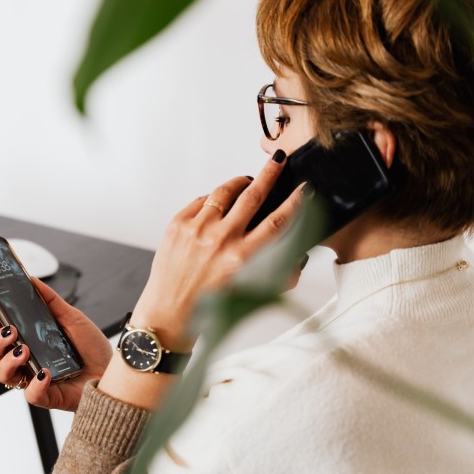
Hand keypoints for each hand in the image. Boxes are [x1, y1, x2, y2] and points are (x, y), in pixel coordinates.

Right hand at [0, 277, 112, 411]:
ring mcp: (34, 378)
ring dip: (8, 361)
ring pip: (4, 375)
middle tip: (12, 331)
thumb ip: (51, 301)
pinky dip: (35, 384)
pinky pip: (30, 395)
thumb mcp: (72, 318)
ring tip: (25, 350)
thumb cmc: (92, 348)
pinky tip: (45, 373)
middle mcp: (28, 359)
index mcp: (31, 340)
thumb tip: (32, 280)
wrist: (113, 371)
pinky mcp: (47, 396)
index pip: (3, 330)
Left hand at [131, 150, 303, 348]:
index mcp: (242, 259)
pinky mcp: (178, 224)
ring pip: (225, 192)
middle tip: (278, 160)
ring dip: (240, 183)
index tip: (304, 189)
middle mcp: (220, 240)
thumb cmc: (209, 305)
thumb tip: (295, 252)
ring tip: (247, 181)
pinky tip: (218, 205)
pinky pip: (202, 200)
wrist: (169, 312)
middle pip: (253, 195)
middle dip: (270, 174)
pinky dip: (213, 200)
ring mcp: (197, 229)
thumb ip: (276, 272)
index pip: (277, 222)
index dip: (295, 202)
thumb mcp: (249, 291)